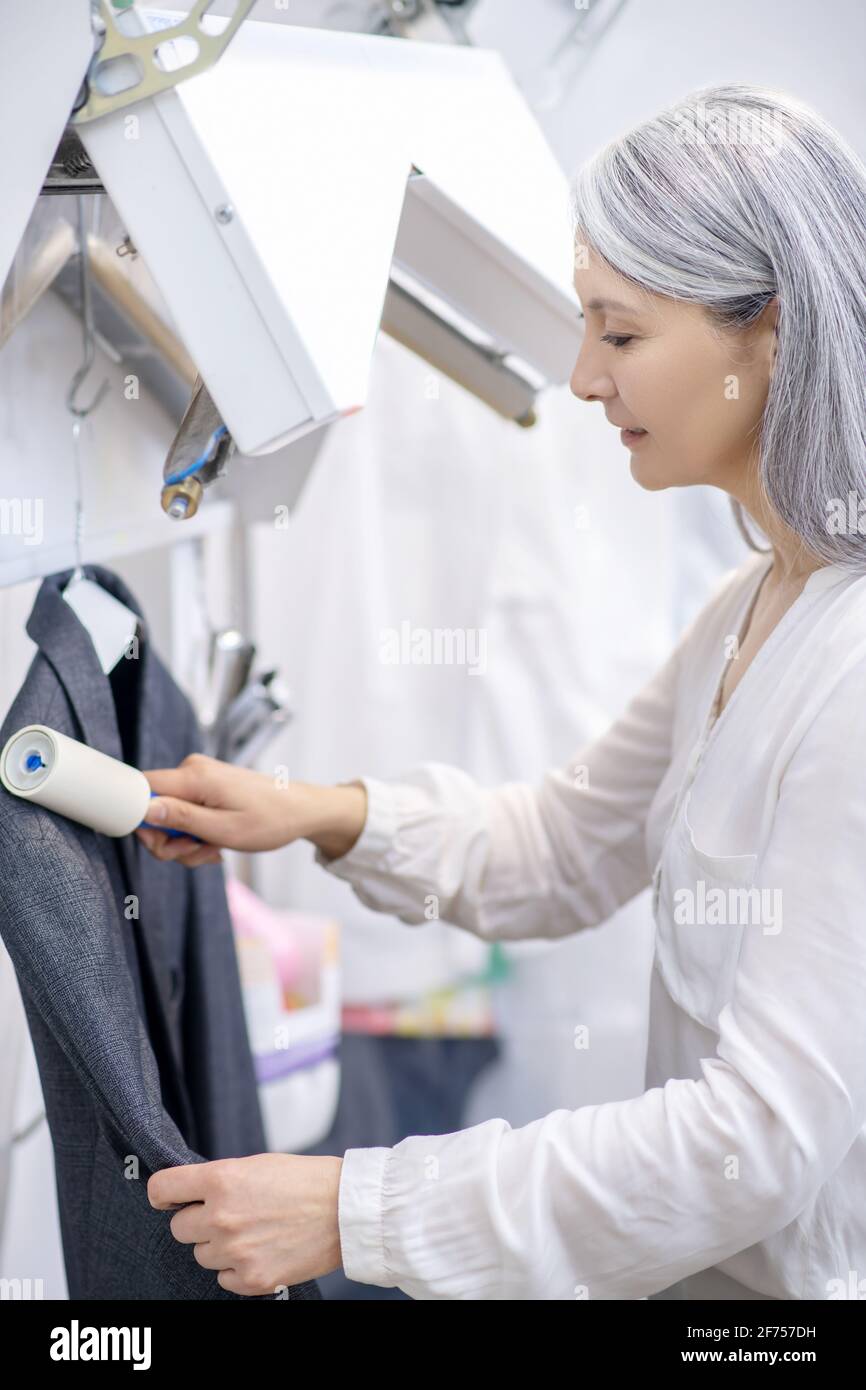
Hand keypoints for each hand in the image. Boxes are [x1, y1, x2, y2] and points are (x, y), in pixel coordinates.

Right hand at [135, 754, 367, 866]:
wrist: (301, 811)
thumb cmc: (270, 821)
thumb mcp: (223, 830)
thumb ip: (180, 818)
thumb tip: (143, 810)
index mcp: (193, 776)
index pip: (140, 787)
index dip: (139, 820)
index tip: (161, 843)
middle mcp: (192, 770)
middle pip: (152, 808)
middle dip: (168, 840)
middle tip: (194, 853)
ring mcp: (198, 778)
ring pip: (169, 817)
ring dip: (185, 842)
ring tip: (213, 849)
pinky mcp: (205, 788)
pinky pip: (185, 814)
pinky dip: (195, 834)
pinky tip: (216, 844)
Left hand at [148, 1152, 343, 1295]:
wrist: (346, 1210)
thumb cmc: (306, 1181)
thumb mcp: (257, 1165)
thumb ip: (220, 1180)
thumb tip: (191, 1195)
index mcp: (221, 1179)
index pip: (163, 1188)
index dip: (162, 1193)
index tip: (168, 1198)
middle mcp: (222, 1216)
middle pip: (179, 1228)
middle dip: (198, 1222)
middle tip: (227, 1215)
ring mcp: (235, 1251)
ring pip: (201, 1255)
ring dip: (219, 1246)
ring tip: (251, 1232)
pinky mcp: (251, 1279)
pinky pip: (223, 1278)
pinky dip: (237, 1268)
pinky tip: (261, 1250)